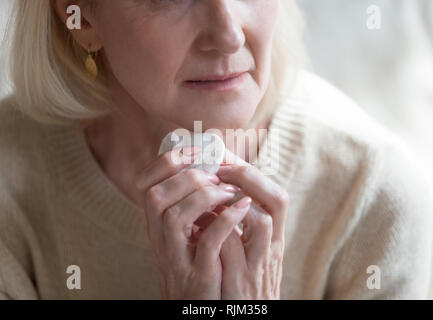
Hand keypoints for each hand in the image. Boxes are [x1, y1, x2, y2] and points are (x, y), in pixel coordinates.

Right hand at [134, 146, 250, 298]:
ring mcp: (178, 259)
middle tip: (217, 175)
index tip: (195, 150)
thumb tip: (207, 166)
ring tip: (229, 192)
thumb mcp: (187, 233)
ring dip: (205, 195)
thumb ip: (191, 205)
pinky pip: (208, 241)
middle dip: (187, 176)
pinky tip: (242, 208)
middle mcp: (160, 241)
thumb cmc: (199, 264)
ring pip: (174, 216)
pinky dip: (227, 219)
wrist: (198, 307)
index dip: (167, 162)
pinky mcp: (199, 275)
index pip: (146, 185)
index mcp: (157, 226)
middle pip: (155, 196)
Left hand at [214, 152, 288, 298]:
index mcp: (273, 238)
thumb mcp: (248, 251)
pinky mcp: (241, 281)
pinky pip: (232, 245)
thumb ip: (239, 226)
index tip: (227, 160)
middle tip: (219, 166)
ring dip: (233, 199)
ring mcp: (259, 264)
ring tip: (210, 189)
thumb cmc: (242, 282)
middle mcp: (273, 248)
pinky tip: (200, 219)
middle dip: (247, 176)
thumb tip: (220, 194)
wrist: (246, 317)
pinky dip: (218, 226)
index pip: (277, 197)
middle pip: (277, 200)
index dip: (253, 174)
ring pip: (261, 220)